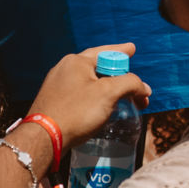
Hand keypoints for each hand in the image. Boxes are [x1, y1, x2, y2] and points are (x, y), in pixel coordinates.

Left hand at [25, 43, 150, 151]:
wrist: (45, 138)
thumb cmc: (75, 112)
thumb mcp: (108, 93)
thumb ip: (129, 84)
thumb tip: (143, 87)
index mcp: (76, 62)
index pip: (105, 52)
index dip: (121, 51)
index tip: (132, 49)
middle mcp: (65, 70)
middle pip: (100, 69)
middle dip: (121, 78)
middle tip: (136, 88)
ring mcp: (58, 87)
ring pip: (91, 84)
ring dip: (110, 91)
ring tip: (125, 102)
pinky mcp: (56, 103)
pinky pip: (81, 95)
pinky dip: (97, 99)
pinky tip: (104, 110)